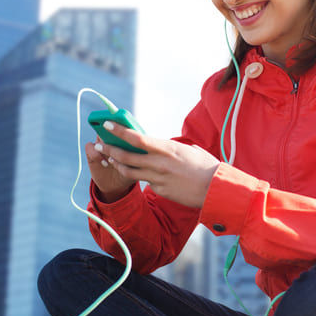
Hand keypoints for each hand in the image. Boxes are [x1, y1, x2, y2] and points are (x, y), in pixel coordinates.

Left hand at [93, 122, 220, 208]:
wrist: (216, 189)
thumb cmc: (205, 166)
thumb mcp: (188, 150)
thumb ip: (169, 147)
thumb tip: (157, 143)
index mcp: (167, 148)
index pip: (137, 138)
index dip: (120, 131)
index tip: (107, 125)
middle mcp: (160, 163)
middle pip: (127, 156)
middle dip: (109, 149)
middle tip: (99, 145)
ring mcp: (159, 178)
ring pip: (130, 171)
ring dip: (117, 164)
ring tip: (110, 159)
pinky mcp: (161, 190)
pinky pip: (146, 182)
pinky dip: (139, 176)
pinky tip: (136, 172)